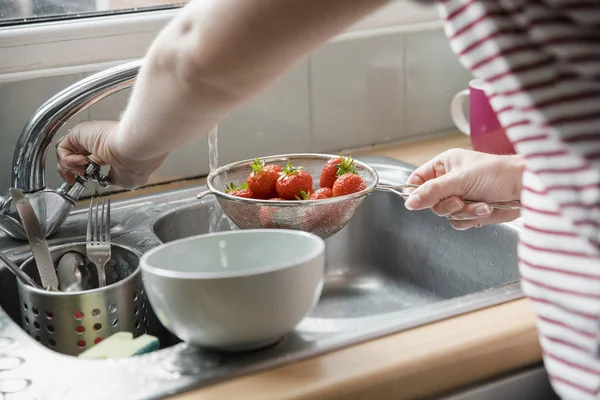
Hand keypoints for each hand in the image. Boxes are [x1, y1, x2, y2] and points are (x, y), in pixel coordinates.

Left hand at [56, 121, 167, 189]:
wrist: (136, 150)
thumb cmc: (137, 162)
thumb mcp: (126, 180)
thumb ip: (113, 179)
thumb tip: (109, 181)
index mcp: (110, 151)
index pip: (88, 161)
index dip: (81, 172)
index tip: (83, 181)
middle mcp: (98, 142)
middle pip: (72, 156)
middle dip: (71, 171)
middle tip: (75, 179)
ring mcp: (88, 136)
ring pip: (65, 153)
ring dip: (69, 167)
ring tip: (81, 171)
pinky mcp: (79, 132)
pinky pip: (63, 148)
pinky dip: (68, 160)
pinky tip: (82, 163)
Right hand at [403, 149, 523, 229]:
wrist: (525, 188)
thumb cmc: (497, 173)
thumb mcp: (459, 179)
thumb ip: (432, 191)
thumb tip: (410, 202)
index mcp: (444, 166)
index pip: (417, 179)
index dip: (415, 192)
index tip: (417, 202)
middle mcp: (449, 181)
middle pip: (430, 201)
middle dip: (446, 204)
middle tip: (458, 200)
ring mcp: (460, 197)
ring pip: (446, 214)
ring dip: (463, 212)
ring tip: (480, 204)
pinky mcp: (471, 211)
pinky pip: (459, 222)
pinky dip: (472, 218)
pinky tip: (486, 208)